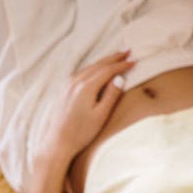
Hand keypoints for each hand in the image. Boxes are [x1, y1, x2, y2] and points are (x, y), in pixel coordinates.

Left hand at [37, 51, 135, 165]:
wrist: (59, 141)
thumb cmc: (81, 132)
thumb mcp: (101, 116)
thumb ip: (111, 96)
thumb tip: (119, 79)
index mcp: (86, 87)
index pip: (108, 70)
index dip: (122, 65)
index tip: (133, 61)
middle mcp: (76, 81)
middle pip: (98, 64)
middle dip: (113, 58)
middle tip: (126, 51)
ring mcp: (68, 84)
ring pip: (89, 67)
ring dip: (103, 61)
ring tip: (115, 58)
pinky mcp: (65, 89)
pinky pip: (81, 72)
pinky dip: (93, 67)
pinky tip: (97, 69)